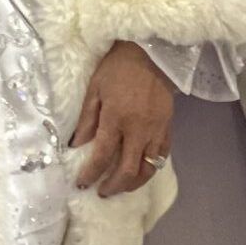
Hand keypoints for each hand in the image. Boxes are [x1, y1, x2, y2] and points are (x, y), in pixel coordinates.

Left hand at [71, 41, 175, 198]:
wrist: (150, 52)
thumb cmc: (117, 68)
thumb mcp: (95, 88)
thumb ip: (87, 119)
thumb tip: (77, 145)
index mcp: (116, 119)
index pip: (102, 156)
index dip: (90, 174)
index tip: (81, 184)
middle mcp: (138, 130)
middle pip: (127, 171)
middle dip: (113, 186)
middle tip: (102, 192)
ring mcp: (156, 131)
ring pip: (148, 169)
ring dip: (133, 183)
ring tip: (121, 186)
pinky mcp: (168, 128)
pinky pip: (162, 156)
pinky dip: (151, 168)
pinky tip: (141, 170)